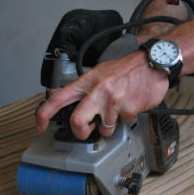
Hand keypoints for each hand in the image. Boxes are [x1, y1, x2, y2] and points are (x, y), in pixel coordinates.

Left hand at [35, 50, 168, 139]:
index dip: (44, 114)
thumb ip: (85, 89)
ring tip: (118, 109)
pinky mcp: (128, 109)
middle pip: (77, 122)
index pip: (58, 98)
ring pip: (104, 129)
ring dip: (110, 124)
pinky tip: (131, 103)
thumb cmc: (127, 68)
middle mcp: (98, 91)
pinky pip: (123, 123)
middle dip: (81, 132)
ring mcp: (113, 101)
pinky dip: (127, 117)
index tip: (40, 125)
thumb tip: (70, 103)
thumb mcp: (100, 73)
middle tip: (87, 130)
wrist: (153, 62)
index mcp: (87, 81)